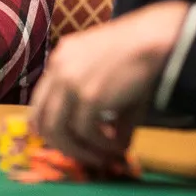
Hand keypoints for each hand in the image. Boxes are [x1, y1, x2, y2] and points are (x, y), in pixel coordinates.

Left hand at [29, 1, 189, 167]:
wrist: (155, 38)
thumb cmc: (138, 55)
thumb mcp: (109, 77)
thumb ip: (99, 106)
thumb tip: (111, 144)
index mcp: (61, 59)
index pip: (40, 102)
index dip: (51, 128)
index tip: (69, 143)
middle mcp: (58, 69)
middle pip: (42, 121)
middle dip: (62, 146)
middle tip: (85, 157)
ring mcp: (70, 82)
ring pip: (59, 131)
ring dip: (81, 151)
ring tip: (104, 157)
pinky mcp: (88, 95)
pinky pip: (86, 132)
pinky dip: (102, 146)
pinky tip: (118, 146)